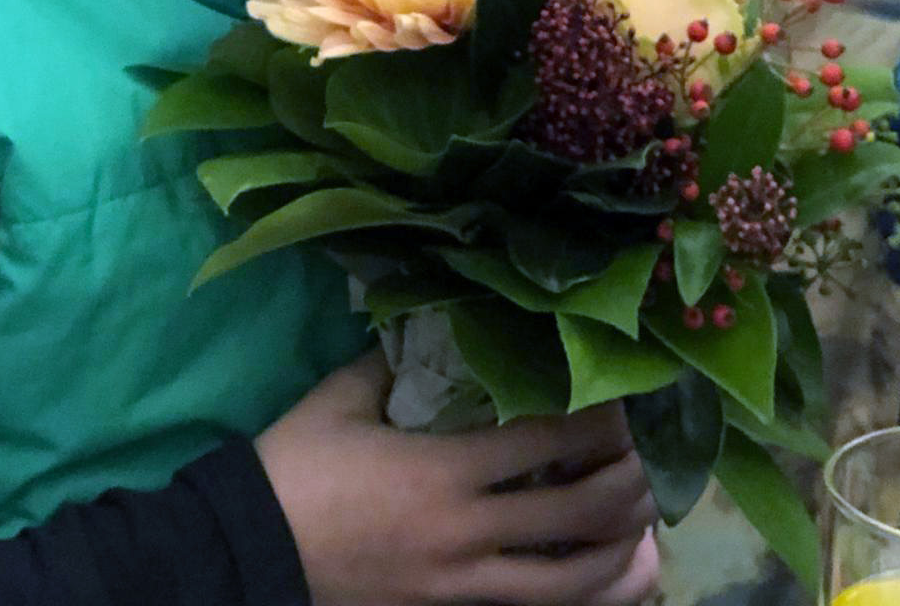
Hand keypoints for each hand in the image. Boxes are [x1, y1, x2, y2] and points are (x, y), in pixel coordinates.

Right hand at [256, 348, 659, 605]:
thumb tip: (432, 322)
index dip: (595, 422)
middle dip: (626, 486)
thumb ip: (393, 361)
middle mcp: (467, 534)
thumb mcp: (341, 397)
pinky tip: (613, 579)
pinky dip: (584, 595)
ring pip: (570, 583)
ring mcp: (462, 585)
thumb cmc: (296, 465)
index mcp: (443, 472)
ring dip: (620, 550)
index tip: (622, 399)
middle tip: (649, 457)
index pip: (544, 444)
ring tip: (648, 521)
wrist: (249, 551)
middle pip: (576, 517)